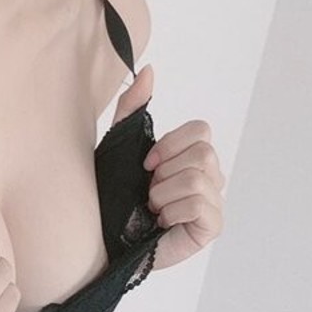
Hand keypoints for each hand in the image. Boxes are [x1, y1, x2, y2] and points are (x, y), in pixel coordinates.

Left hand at [120, 65, 226, 270]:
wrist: (98, 241)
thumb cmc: (110, 197)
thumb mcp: (118, 146)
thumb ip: (133, 109)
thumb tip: (149, 71)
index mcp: (190, 159)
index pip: (201, 130)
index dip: (170, 143)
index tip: (145, 164)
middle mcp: (209, 179)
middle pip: (203, 153)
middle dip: (165, 172)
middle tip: (148, 191)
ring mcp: (213, 205)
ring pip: (199, 178)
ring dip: (163, 194)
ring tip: (152, 209)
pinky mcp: (210, 228)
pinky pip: (201, 204)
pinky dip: (172, 211)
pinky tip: (161, 223)